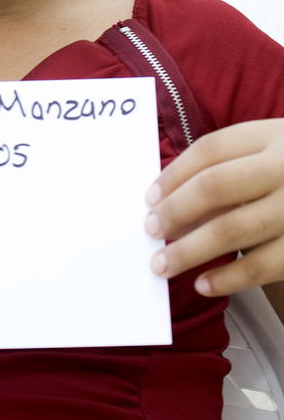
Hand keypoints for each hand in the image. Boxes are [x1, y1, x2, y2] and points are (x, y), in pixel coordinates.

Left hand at [144, 119, 283, 296]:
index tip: (148, 199)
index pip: (211, 150)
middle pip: (215, 187)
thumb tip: (168, 197)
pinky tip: (204, 283)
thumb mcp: (275, 148)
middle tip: (150, 231)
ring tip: (163, 264)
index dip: (174, 174)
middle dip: (175, 211)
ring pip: (233, 229)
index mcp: (274, 135)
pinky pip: (264, 265)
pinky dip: (229, 278)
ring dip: (190, 250)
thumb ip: (232, 164)